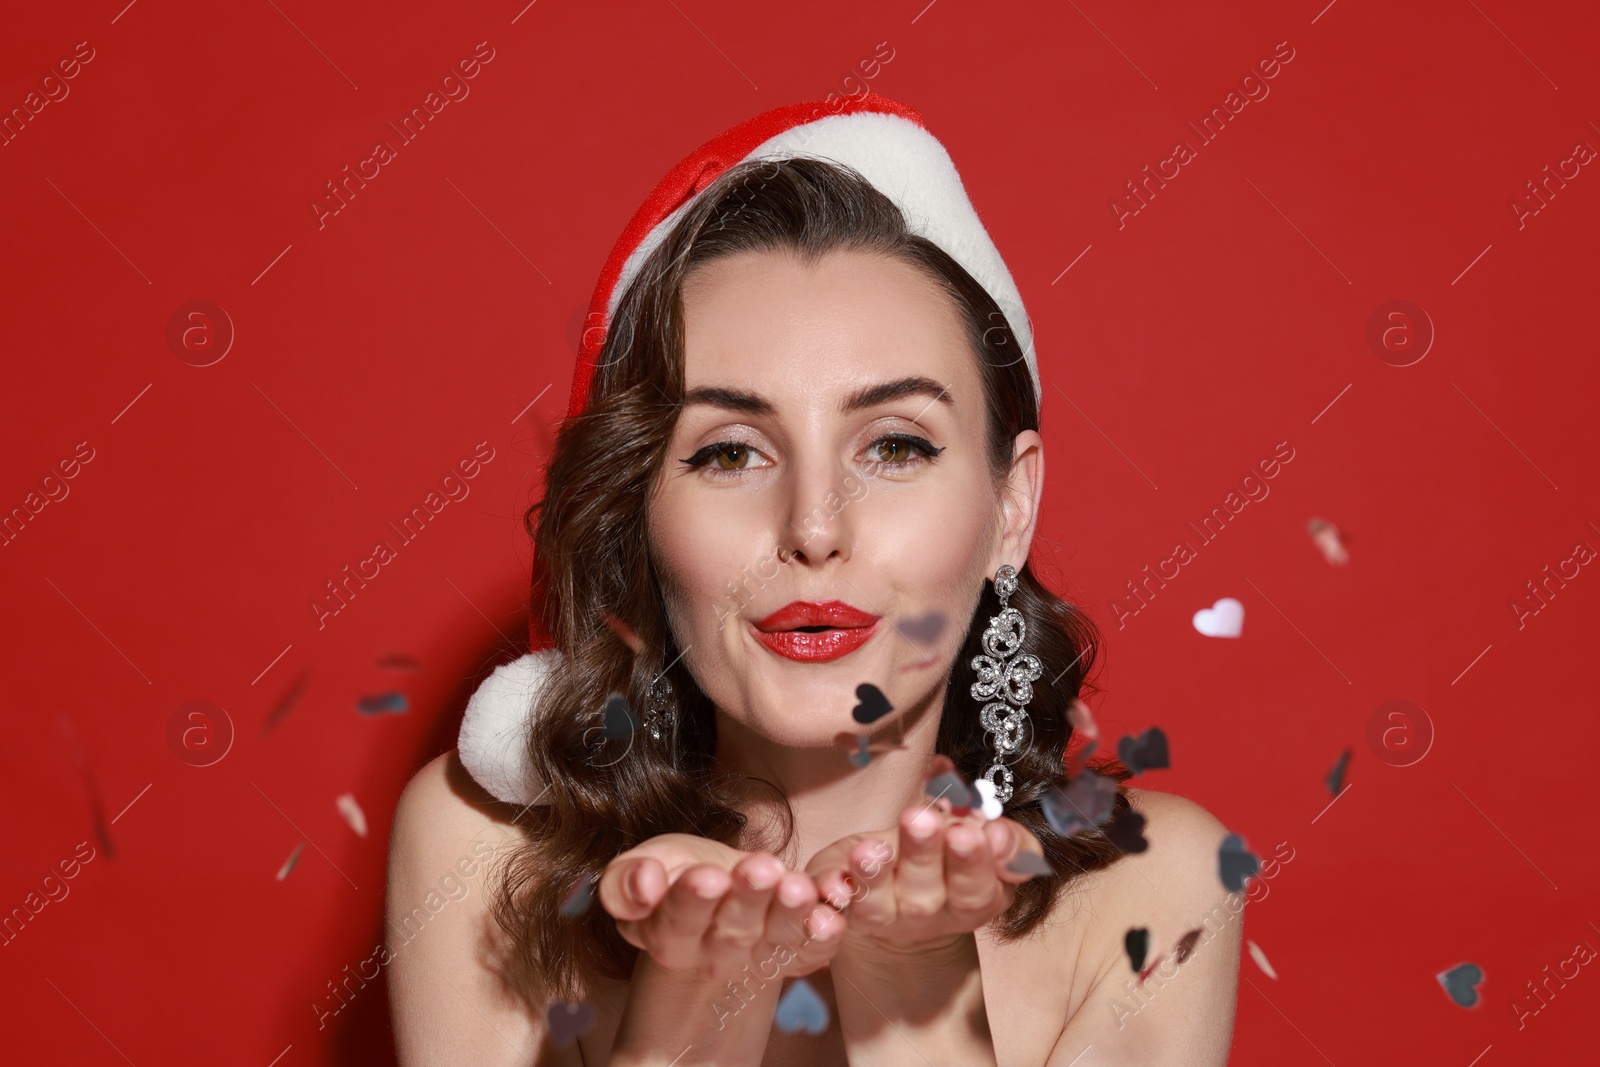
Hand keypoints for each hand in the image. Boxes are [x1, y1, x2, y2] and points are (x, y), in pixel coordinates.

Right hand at [598, 833, 844, 980]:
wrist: (720, 882)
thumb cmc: (675, 872)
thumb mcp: (642, 864)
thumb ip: (626, 880)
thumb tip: (643, 888)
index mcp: (669, 936)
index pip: (677, 923)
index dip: (691, 901)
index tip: (707, 876)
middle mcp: (713, 956)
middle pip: (731, 933)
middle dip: (748, 899)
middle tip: (760, 869)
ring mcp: (757, 958)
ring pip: (775, 942)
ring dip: (790, 915)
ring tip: (798, 887)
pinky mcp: (795, 954)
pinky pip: (811, 951)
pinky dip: (823, 937)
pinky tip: (831, 916)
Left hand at [805, 794, 1045, 955]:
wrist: (907, 881)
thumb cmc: (955, 854)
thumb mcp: (991, 845)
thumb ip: (1009, 841)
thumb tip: (998, 834)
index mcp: (969, 901)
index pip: (974, 889)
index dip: (972, 862)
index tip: (968, 831)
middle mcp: (924, 915)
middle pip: (922, 895)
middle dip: (922, 854)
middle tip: (919, 818)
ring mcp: (881, 916)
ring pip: (874, 905)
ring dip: (871, 876)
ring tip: (869, 849)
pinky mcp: (842, 904)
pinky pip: (832, 903)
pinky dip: (828, 889)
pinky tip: (828, 881)